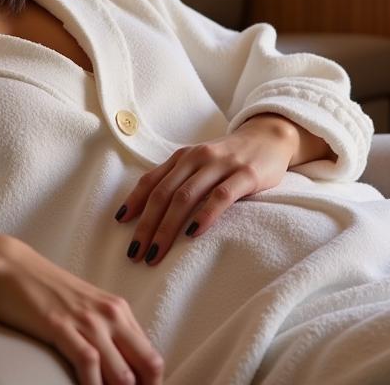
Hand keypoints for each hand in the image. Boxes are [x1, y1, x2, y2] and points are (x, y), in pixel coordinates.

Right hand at [0, 234, 164, 384]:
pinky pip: (88, 364)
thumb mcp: (85, 310)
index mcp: (119, 310)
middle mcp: (110, 314)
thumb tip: (118, 368)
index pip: (152, 358)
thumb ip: (104, 333)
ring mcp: (87, 320)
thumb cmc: (45, 292)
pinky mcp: (61, 326)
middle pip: (147, 366)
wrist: (11, 267)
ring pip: (122, 373)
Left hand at [115, 115, 332, 266]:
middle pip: (164, 194)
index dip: (134, 202)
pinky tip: (193, 233)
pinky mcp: (246, 174)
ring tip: (156, 252)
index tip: (119, 224)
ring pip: (186, 197)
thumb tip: (147, 210)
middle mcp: (196, 158)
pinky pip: (221, 196)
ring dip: (167, 227)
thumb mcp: (200, 164)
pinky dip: (205, 215)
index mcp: (182, 157)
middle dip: (146, 225)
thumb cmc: (229, 157)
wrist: (269, 136)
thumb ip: (179, 181)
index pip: (151, 181)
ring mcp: (221, 165)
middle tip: (135, 253)